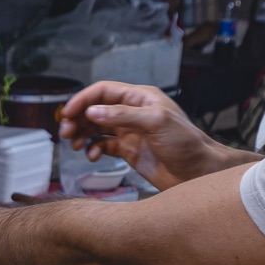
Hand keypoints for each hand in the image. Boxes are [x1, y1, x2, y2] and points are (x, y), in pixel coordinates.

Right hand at [58, 82, 238, 190]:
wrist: (198, 172)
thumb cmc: (185, 143)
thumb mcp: (155, 122)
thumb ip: (122, 115)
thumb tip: (92, 111)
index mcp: (140, 98)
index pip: (104, 91)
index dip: (83, 100)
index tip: (67, 113)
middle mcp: (133, 113)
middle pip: (96, 109)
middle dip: (78, 118)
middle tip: (65, 132)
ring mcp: (130, 132)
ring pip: (96, 128)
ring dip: (82, 134)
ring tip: (74, 144)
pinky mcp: (129, 151)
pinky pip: (103, 146)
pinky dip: (93, 150)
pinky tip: (91, 156)